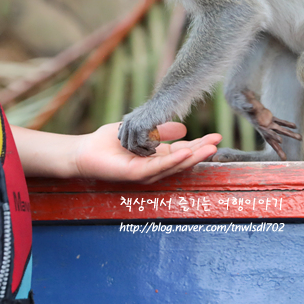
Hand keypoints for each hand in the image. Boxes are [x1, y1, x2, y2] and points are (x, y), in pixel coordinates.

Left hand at [73, 122, 220, 183]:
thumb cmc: (109, 141)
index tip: (217, 137)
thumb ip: (162, 130)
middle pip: (183, 160)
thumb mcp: (142, 129)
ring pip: (175, 165)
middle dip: (202, 152)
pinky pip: (158, 166)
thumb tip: (184, 129)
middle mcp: (155, 167)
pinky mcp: (136, 174)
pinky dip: (173, 160)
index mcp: (158, 156)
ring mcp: (147, 173)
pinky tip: (186, 153)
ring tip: (210, 149)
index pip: (184, 152)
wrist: (84, 150)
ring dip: (193, 157)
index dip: (200, 145)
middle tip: (219, 144)